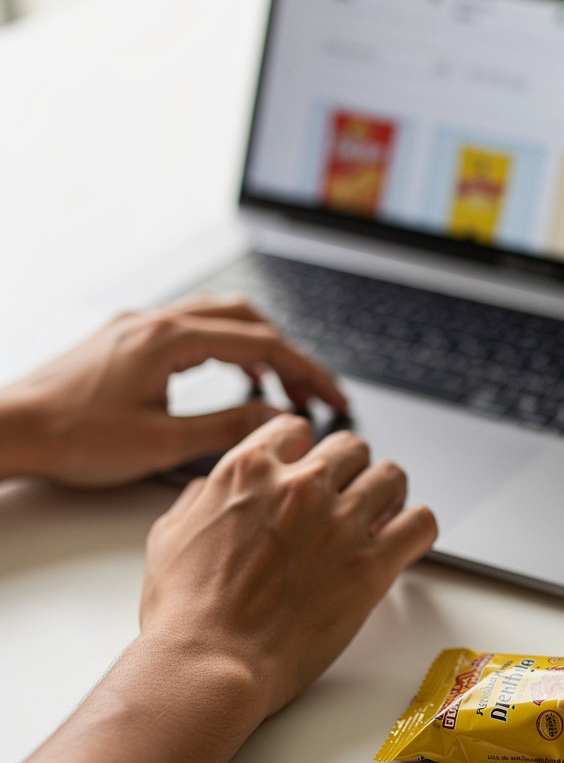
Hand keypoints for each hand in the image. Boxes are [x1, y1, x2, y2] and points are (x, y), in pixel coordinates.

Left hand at [2, 295, 347, 486]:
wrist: (8, 430)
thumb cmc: (70, 437)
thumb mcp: (162, 444)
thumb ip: (229, 429)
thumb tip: (279, 420)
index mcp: (169, 341)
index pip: (262, 343)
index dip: (307, 371)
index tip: (332, 396)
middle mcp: (155, 322)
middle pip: (247, 319)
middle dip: (290, 353)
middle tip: (315, 390)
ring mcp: (139, 327)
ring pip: (219, 318)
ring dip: (259, 345)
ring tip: (282, 383)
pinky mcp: (126, 340)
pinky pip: (192, 328)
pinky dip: (226, 346)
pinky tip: (233, 372)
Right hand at [139, 415, 437, 718]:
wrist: (209, 664)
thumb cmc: (186, 611)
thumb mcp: (170, 535)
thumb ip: (202, 498)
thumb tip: (213, 489)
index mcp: (250, 470)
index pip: (297, 429)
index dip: (304, 451)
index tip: (308, 472)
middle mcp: (301, 485)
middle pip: (351, 448)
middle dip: (350, 470)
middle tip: (347, 497)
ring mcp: (341, 521)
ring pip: (391, 476)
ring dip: (387, 494)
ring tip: (380, 517)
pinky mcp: (372, 563)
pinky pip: (421, 522)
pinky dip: (416, 528)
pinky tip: (402, 542)